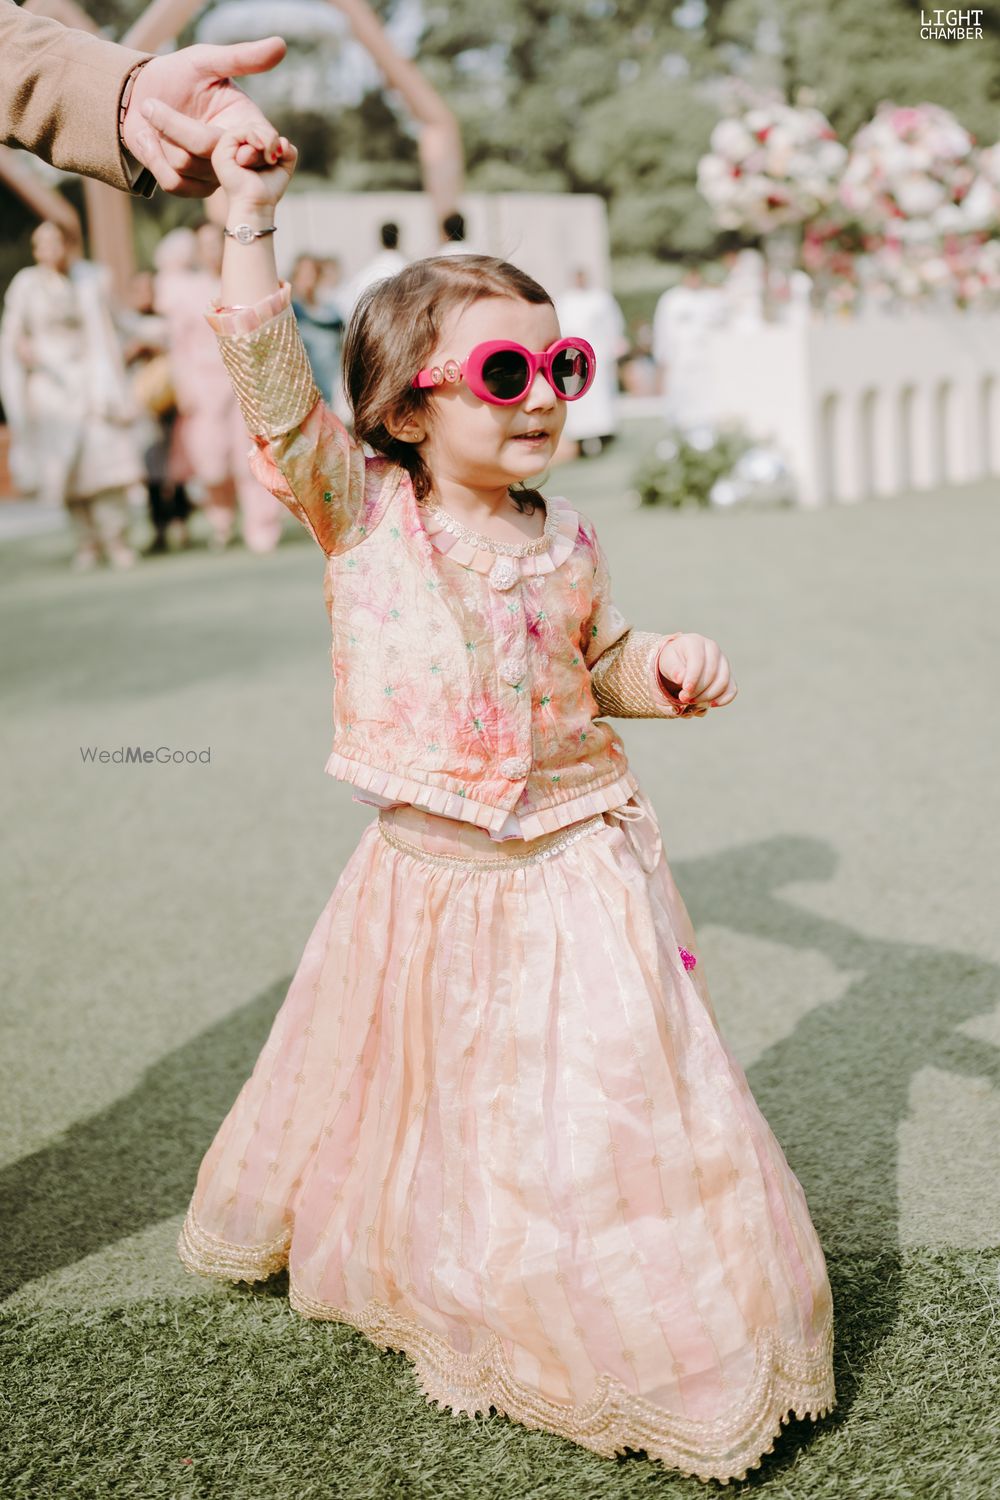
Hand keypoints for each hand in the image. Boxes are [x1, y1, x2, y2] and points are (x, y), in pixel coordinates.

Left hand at [123, 38, 287, 197]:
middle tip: (150, 105)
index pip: (261, 143)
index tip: (245, 147)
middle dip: (177, 129)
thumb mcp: (206, 60)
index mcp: (246, 123)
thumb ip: (241, 57)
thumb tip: (281, 45)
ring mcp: (214, 174)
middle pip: (215, 154)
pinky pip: (175, 184)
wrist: (141, 94)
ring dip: (162, 139)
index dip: (258, 148)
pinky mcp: (192, 186)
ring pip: (190, 167)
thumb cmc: (178, 74)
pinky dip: (154, 159)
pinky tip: (146, 138)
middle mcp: (234, 152)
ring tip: (151, 116)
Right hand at [212, 129, 296, 210]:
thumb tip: (283, 141)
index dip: (272, 136)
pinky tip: (263, 150)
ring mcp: (224, 149)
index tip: (281, 154)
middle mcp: (232, 147)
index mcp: (243, 149)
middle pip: (254, 125)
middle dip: (270, 136)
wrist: (257, 207)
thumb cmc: (268, 191)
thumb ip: (288, 150)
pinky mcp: (221, 152)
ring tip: (270, 158)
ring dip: (266, 139)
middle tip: (275, 156)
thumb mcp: (283, 167)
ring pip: (248, 127)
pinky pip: (239, 132)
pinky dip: (255, 137)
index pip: (258, 129)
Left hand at [657, 633, 737, 713]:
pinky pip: (732, 689)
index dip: (693, 677)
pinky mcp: (728, 675)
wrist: (680, 661)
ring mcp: (723, 662)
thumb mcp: (667, 662)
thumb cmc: (673, 661)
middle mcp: (713, 649)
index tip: (685, 690)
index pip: (698, 660)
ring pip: (723, 682)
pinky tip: (710, 704)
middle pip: (712, 673)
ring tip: (692, 702)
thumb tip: (681, 678)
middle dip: (698, 690)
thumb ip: (673, 669)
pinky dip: (723, 699)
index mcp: (696, 642)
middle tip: (684, 698)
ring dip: (708, 696)